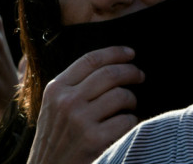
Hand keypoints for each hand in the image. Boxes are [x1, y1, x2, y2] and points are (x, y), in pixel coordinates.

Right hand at [27, 46, 142, 162]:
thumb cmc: (54, 140)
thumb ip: (71, 87)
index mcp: (55, 88)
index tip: (130, 53)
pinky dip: (132, 122)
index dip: (114, 53)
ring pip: (121, 96)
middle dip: (131, 72)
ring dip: (132, 100)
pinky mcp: (94, 140)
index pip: (90, 60)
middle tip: (140, 75)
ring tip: (130, 106)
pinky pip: (126, 121)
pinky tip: (125, 126)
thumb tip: (106, 67)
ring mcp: (80, 120)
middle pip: (109, 74)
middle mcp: (67, 101)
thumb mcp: (53, 107)